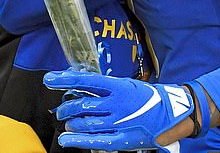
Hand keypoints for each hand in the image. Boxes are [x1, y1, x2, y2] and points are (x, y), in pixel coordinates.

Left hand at [44, 70, 193, 151]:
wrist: (170, 113)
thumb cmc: (145, 97)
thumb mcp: (125, 85)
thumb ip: (103, 86)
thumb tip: (77, 83)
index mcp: (118, 86)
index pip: (86, 80)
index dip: (66, 79)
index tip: (49, 79)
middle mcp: (117, 103)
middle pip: (83, 104)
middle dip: (67, 107)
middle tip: (61, 110)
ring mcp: (119, 122)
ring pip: (86, 122)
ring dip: (71, 122)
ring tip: (66, 123)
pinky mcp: (121, 138)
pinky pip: (95, 140)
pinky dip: (78, 140)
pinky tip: (66, 139)